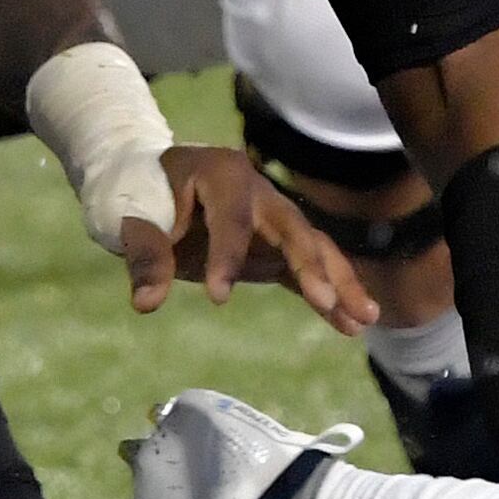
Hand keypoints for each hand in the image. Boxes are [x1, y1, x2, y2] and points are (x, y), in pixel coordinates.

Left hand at [118, 147, 377, 334]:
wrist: (151, 182)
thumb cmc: (142, 194)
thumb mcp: (134, 218)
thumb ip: (145, 256)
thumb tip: (146, 303)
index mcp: (223, 173)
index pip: (233, 217)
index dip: (227, 255)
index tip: (217, 297)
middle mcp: (259, 192)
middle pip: (293, 228)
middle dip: (311, 265)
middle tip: (325, 300)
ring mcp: (273, 218)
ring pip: (313, 249)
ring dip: (338, 283)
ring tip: (365, 318)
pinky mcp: (275, 246)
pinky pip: (305, 271)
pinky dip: (326, 297)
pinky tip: (351, 325)